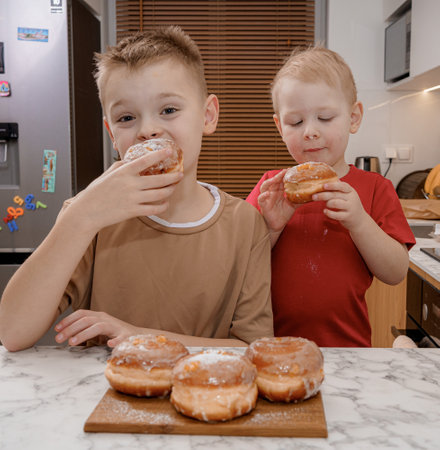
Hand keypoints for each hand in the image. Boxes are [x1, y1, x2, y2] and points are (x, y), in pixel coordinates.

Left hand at [54, 309, 140, 346]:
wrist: (138, 336)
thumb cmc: (114, 335)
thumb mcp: (97, 331)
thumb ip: (84, 332)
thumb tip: (66, 337)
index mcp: (99, 316)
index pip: (81, 314)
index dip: (68, 320)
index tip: (56, 329)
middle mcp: (106, 319)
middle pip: (86, 320)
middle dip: (70, 328)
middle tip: (58, 339)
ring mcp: (116, 326)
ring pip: (98, 326)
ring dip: (84, 334)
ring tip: (72, 342)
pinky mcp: (126, 335)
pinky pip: (120, 337)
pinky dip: (115, 340)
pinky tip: (109, 344)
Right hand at [62, 148, 182, 232]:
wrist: (87, 212)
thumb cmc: (96, 193)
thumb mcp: (107, 175)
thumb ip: (121, 166)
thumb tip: (132, 161)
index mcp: (123, 172)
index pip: (145, 160)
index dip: (159, 155)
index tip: (170, 151)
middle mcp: (130, 184)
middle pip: (158, 179)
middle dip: (172, 176)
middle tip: (179, 173)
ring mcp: (133, 198)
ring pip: (159, 194)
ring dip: (170, 190)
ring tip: (173, 187)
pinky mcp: (133, 211)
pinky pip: (154, 209)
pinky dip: (162, 205)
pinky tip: (165, 202)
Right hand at [258, 170, 296, 232]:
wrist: (278, 225)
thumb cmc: (284, 214)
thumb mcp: (294, 205)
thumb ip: (300, 199)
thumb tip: (312, 195)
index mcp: (278, 191)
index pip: (281, 180)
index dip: (284, 175)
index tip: (291, 169)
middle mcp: (272, 192)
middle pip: (273, 181)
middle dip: (278, 176)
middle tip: (285, 171)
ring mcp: (267, 198)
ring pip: (265, 187)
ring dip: (269, 182)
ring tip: (275, 179)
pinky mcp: (263, 205)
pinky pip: (261, 198)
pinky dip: (263, 195)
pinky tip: (267, 194)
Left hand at [313, 180, 366, 230]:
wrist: (360, 220)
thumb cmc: (349, 205)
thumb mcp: (347, 195)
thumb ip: (338, 189)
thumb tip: (325, 181)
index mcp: (350, 191)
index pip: (342, 186)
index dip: (332, 185)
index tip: (323, 185)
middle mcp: (351, 198)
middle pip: (335, 194)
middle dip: (323, 195)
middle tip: (314, 196)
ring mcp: (350, 207)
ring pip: (336, 203)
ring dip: (327, 203)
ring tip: (326, 204)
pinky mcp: (347, 216)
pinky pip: (336, 215)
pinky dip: (329, 213)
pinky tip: (325, 211)